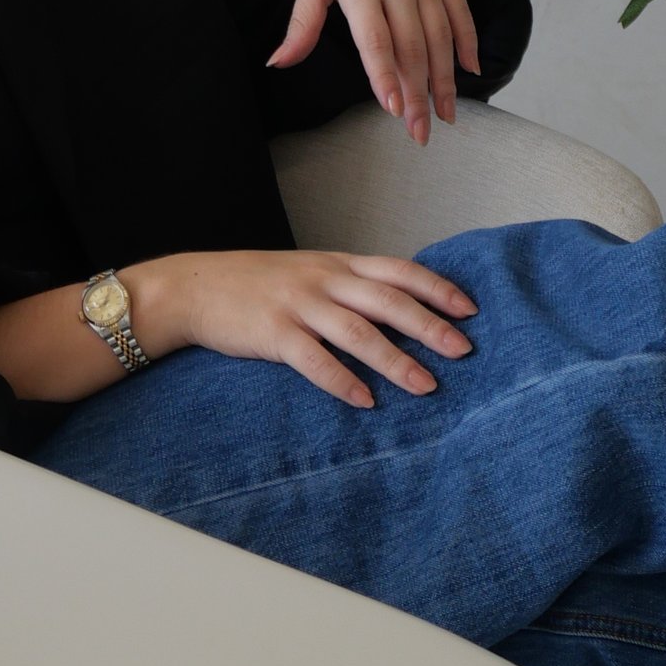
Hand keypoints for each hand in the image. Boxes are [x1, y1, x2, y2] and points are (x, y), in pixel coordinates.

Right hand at [132, 247, 476, 410]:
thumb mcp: (308, 271)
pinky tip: (365, 401)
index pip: (399, 271)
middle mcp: (324, 281)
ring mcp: (299, 305)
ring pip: (358, 333)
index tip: (469, 309)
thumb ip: (348, 285)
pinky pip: (314, 360)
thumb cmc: (256, 282)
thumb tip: (397, 307)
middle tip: (464, 350)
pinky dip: (342, 381)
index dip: (436, 289)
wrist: (195, 285)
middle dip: (430, 327)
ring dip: (396, 361)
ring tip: (427, 386)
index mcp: (337, 264)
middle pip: (388, 301)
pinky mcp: (273, 332)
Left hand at [267, 0, 479, 142]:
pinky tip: (470, 73)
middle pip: (411, 47)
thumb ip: (302, 22)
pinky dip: (468, 44)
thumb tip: (278, 62)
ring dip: (443, 80)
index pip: (375, 38)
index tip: (392, 108)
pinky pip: (461, 13)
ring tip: (444, 115)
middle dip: (416, 94)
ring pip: (439, 37)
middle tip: (420, 133)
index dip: (384, 74)